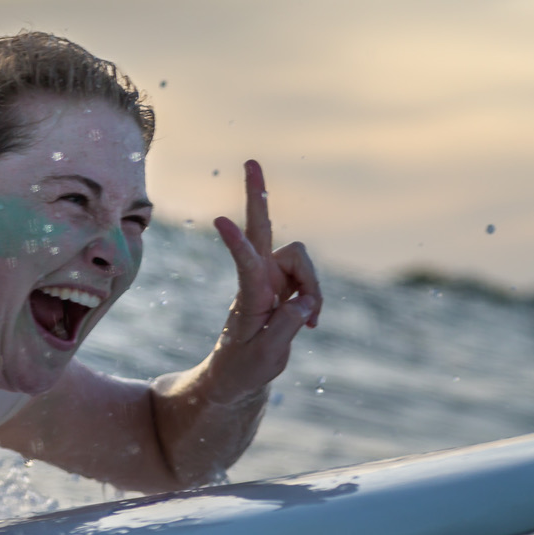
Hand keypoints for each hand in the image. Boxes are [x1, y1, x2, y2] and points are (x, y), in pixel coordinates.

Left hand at [208, 160, 320, 403]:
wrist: (237, 374)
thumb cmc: (245, 367)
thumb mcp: (266, 357)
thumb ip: (287, 327)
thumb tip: (305, 302)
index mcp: (249, 295)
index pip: (245, 263)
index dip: (236, 243)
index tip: (218, 220)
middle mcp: (258, 277)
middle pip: (262, 227)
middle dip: (257, 195)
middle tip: (250, 161)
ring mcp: (270, 276)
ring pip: (302, 260)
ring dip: (313, 286)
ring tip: (310, 320)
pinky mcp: (281, 283)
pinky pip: (309, 278)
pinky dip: (315, 297)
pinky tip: (310, 318)